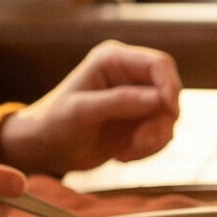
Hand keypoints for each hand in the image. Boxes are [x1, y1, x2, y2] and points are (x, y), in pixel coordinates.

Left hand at [0, 40, 180, 176]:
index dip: (170, 86)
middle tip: (139, 142)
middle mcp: (129, 76)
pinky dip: (149, 149)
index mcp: (114, 60)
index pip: (159, 64)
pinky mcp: (140, 122)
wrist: (47, 150)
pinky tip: (122, 155)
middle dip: (160, 120)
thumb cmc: (55, 124)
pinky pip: (163, 134)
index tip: (168, 112)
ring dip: (154, 139)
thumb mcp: (82, 111)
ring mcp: (137, 100)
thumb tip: (159, 99)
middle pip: (170, 91)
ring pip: (169, 116)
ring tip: (126, 153)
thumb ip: (120, 102)